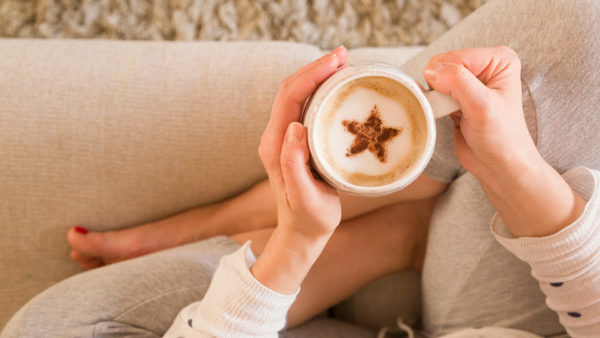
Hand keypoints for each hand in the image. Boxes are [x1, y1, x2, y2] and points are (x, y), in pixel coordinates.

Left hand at [258, 47, 346, 240]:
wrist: (302, 232)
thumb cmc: (309, 218)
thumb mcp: (304, 197)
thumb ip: (294, 164)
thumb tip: (295, 126)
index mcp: (275, 147)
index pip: (289, 98)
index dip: (311, 74)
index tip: (337, 61)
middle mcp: (275, 137)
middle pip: (290, 89)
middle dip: (315, 68)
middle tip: (344, 55)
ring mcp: (283, 138)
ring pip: (296, 95)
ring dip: (316, 75)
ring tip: (342, 63)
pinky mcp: (293, 141)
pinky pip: (303, 106)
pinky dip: (319, 89)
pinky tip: (336, 85)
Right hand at [424, 46, 538, 188]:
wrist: (499, 165)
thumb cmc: (501, 138)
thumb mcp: (482, 106)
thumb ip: (457, 81)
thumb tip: (432, 70)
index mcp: (499, 59)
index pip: (456, 57)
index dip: (449, 78)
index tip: (459, 102)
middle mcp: (485, 66)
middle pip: (443, 65)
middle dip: (441, 86)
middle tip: (454, 108)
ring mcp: (470, 82)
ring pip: (435, 79)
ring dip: (436, 96)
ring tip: (451, 113)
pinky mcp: (457, 98)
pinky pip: (434, 92)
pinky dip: (433, 103)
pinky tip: (444, 115)